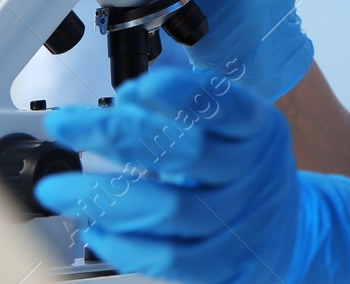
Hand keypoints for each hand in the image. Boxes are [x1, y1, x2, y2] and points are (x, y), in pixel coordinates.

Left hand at [35, 68, 349, 283]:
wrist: (290, 232)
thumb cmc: (244, 169)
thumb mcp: (234, 127)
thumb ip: (187, 113)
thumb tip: (125, 102)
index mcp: (258, 129)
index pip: (227, 108)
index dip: (185, 96)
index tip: (137, 86)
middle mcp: (253, 172)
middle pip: (188, 154)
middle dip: (120, 134)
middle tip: (66, 123)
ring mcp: (240, 221)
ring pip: (171, 210)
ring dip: (105, 196)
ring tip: (58, 188)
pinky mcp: (224, 264)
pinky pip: (170, 259)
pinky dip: (127, 245)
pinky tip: (96, 228)